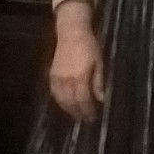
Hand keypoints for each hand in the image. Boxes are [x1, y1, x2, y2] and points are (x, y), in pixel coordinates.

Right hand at [48, 2, 104, 123]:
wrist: (71, 33)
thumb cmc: (90, 46)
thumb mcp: (99, 63)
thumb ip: (99, 82)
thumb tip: (101, 99)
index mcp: (80, 77)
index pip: (83, 100)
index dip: (88, 111)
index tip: (93, 118)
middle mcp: (66, 80)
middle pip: (71, 102)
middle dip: (79, 113)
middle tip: (87, 120)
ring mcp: (57, 78)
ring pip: (61, 99)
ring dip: (69, 109)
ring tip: (77, 115)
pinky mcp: (51, 75)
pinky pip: (54, 93)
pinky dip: (60, 101)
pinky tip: (66, 104)